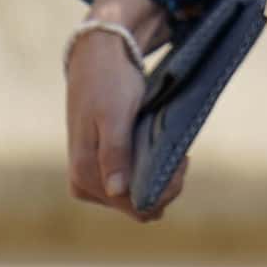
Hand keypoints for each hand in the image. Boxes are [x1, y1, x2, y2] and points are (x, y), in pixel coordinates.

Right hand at [64, 0, 169, 221]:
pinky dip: (151, 172)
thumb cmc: (108, 84)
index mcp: (83, 175)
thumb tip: (116, 191)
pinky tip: (163, 154)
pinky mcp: (101, 167)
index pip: (134, 207)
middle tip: (182, 157)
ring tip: (174, 154)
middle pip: (137, 206)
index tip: (183, 163)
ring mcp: (92, 178)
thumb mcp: (114, 116)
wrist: (98, 59)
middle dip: (164, 186)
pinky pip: (132, 183)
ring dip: (160, 179)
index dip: (164, 192)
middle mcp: (84, 184)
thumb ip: (114, 154)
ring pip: (137, 197)